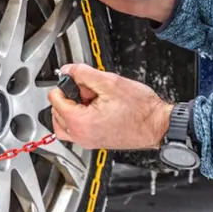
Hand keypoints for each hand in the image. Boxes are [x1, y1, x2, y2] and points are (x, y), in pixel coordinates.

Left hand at [47, 63, 172, 149]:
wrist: (157, 125)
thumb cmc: (140, 110)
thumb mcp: (110, 82)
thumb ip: (84, 74)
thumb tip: (68, 70)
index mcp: (80, 123)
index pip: (55, 100)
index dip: (66, 85)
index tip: (78, 80)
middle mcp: (81, 136)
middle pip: (57, 112)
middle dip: (69, 97)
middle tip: (88, 89)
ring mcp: (88, 141)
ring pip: (64, 124)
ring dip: (71, 108)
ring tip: (90, 99)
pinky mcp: (95, 141)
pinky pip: (77, 129)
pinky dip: (80, 117)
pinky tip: (97, 107)